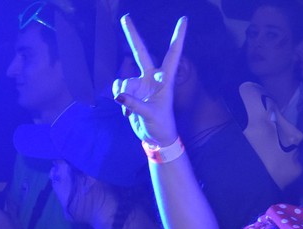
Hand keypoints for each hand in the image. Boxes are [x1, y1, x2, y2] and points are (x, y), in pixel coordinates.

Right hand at [112, 14, 184, 145]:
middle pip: (141, 52)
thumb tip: (118, 96)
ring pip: (125, 81)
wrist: (155, 138)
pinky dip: (120, 99)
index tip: (184, 19)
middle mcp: (152, 78)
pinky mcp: (130, 93)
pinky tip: (126, 112)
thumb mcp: (151, 116)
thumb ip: (135, 105)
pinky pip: (118, 89)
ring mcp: (140, 85)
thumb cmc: (161, 126)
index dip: (178, 37)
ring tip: (130, 110)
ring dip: (124, 94)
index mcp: (165, 80)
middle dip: (132, 35)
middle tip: (125, 17)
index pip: (172, 54)